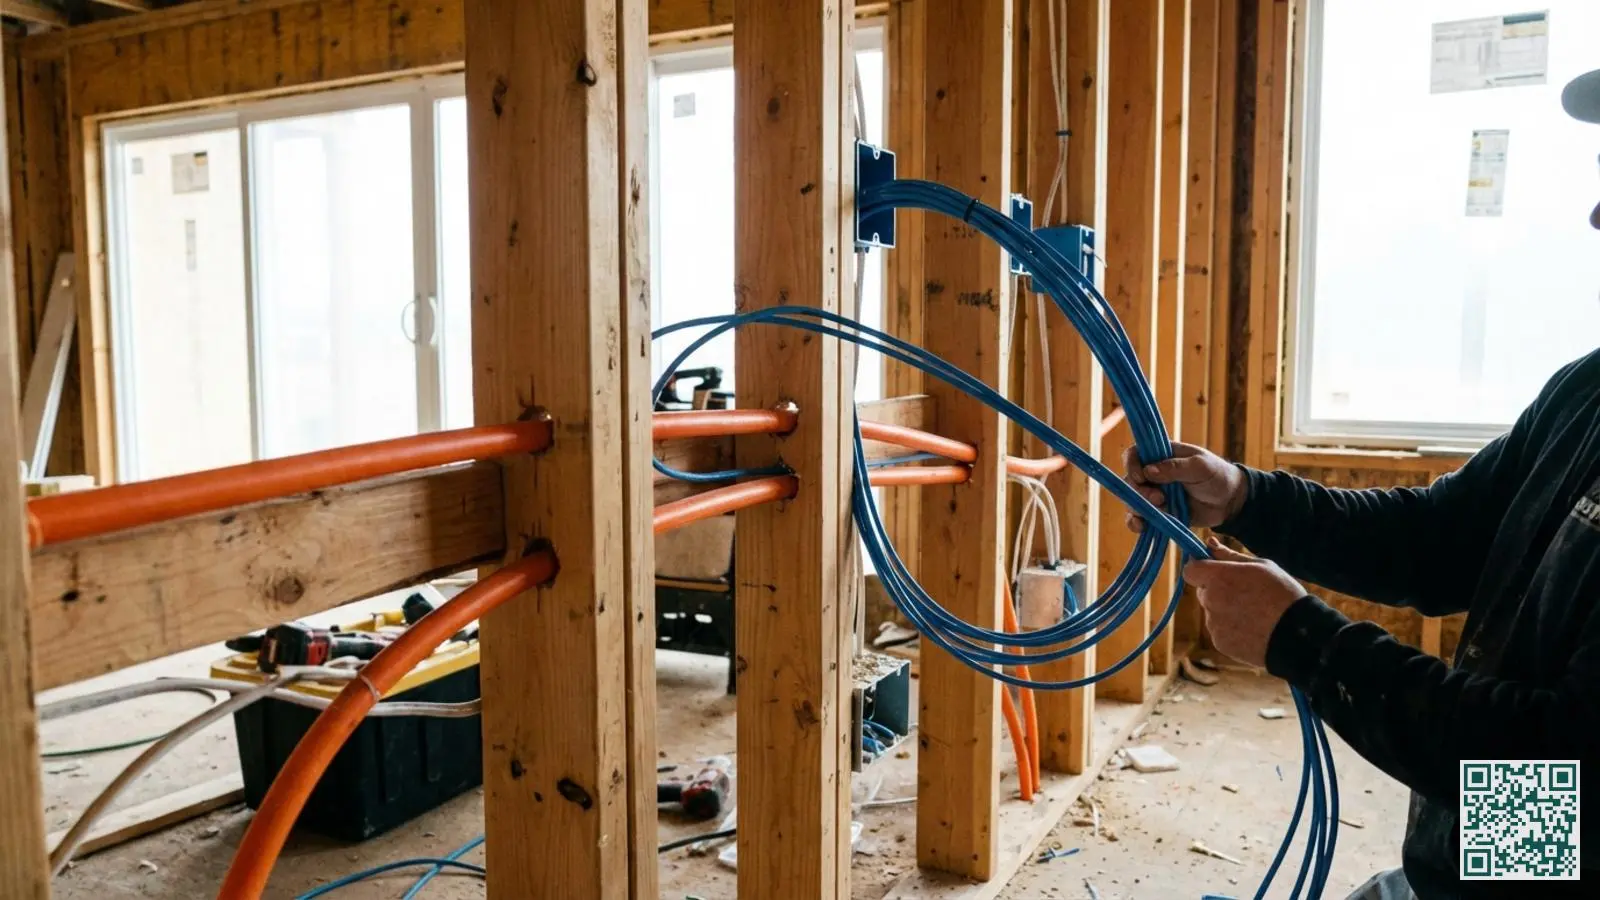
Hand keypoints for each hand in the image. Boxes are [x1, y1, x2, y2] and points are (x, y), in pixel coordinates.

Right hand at [1122, 442, 1247, 531]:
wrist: (1230, 502)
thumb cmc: (1217, 476)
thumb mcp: (1200, 467)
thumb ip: (1175, 467)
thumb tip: (1148, 471)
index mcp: (1162, 455)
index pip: (1135, 454)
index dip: (1132, 464)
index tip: (1141, 477)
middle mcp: (1153, 474)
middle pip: (1130, 481)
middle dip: (1139, 492)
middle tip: (1159, 499)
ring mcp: (1154, 494)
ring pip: (1132, 501)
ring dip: (1139, 508)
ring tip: (1161, 509)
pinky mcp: (1158, 513)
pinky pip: (1139, 519)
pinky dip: (1136, 524)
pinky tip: (1142, 527)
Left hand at [1182, 538, 1305, 667]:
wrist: (1297, 635)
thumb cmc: (1282, 595)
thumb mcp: (1261, 566)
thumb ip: (1229, 556)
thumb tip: (1209, 543)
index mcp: (1219, 577)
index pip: (1190, 570)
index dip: (1199, 568)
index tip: (1213, 569)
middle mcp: (1211, 600)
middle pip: (1203, 591)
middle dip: (1217, 590)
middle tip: (1246, 593)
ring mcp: (1214, 624)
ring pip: (1213, 612)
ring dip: (1226, 610)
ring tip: (1255, 613)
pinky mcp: (1220, 642)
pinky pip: (1220, 631)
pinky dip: (1232, 629)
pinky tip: (1254, 628)